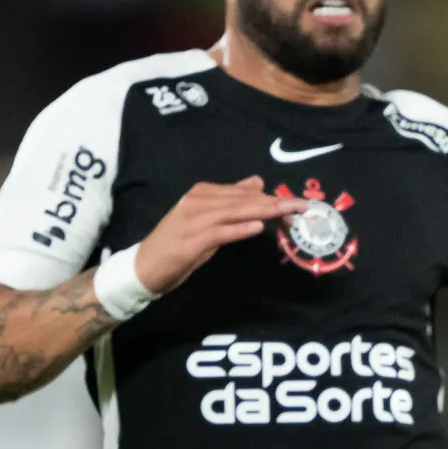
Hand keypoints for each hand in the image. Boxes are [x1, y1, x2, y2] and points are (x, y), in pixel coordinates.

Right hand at [135, 177, 300, 293]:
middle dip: (275, 203)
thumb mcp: (208, 219)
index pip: (244, 193)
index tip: (298, 206)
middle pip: (243, 200)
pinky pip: (219, 233)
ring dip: (264, 212)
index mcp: (203, 193)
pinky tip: (257, 228)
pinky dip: (238, 229)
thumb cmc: (178, 244)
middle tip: (303, 207)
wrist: (144, 266)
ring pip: (235, 213)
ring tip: (288, 213)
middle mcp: (198, 202)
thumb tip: (257, 182)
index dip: (273, 199)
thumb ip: (231, 202)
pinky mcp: (190, 242)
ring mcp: (193, 221)